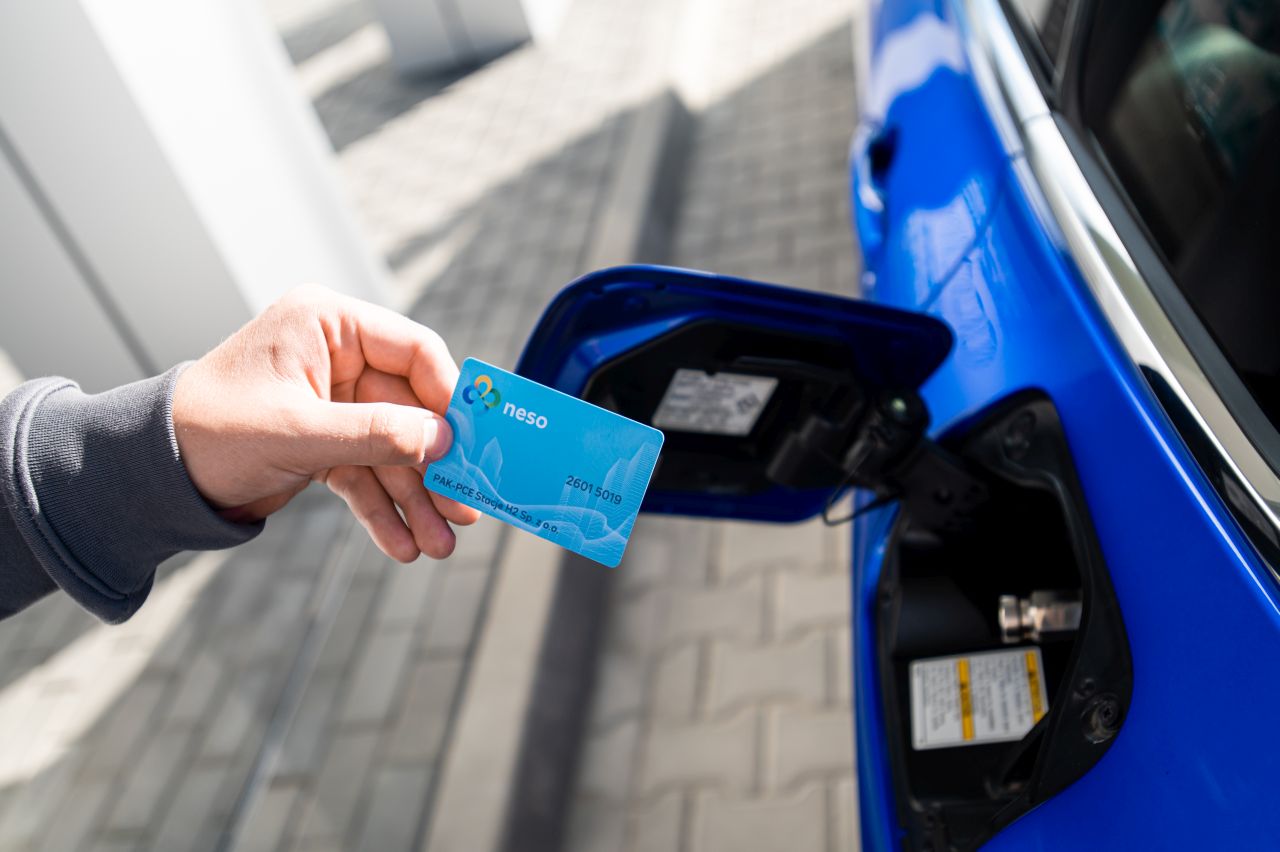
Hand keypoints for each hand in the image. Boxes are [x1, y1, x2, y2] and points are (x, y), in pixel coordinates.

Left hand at [172, 285, 479, 560]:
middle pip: (410, 411)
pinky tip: (400, 544)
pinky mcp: (324, 442)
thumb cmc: (211, 429)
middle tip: (465, 507)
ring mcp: (333, 402)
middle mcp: (337, 358)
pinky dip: (382, 509)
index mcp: (328, 325)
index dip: (447, 396)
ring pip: (392, 450)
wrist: (156, 475)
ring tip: (437, 545)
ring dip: (415, 499)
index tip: (473, 440)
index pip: (413, 350)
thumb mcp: (298, 432)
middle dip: (434, 467)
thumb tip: (445, 440)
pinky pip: (366, 474)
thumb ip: (376, 434)